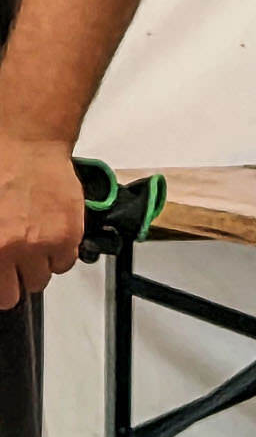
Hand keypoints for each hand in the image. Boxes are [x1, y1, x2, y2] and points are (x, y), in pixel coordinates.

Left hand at [0, 137, 84, 309]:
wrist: (25, 143)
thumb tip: (0, 256)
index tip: (2, 279)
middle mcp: (12, 249)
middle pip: (15, 293)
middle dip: (13, 281)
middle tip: (13, 266)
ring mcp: (41, 243)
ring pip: (42, 279)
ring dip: (37, 267)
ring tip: (33, 247)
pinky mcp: (68, 234)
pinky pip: (67, 261)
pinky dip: (60, 254)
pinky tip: (50, 236)